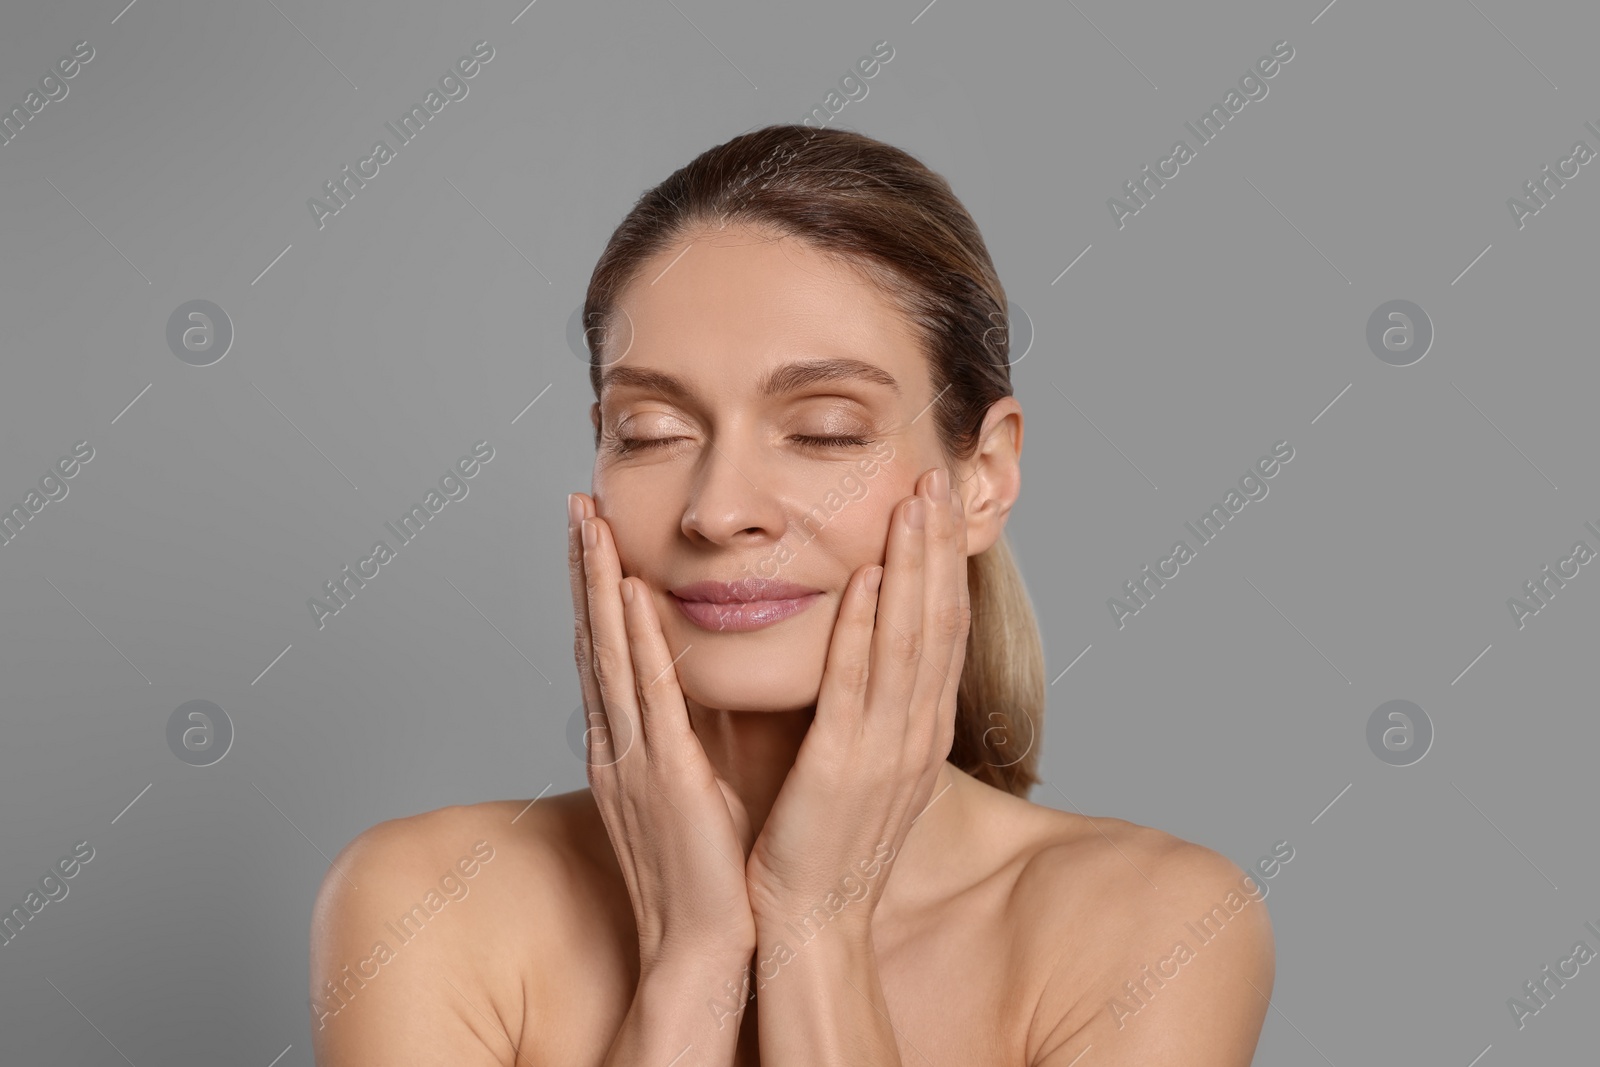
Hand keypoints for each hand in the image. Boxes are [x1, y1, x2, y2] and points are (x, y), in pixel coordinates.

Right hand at [568, 491, 758, 972]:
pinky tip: (623, 591)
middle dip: (582, 569)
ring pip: (608, 653)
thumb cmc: (707, 873)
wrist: (702, 946)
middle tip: (575, 503)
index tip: (592, 535)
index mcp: (625, 747)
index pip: (605, 654)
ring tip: (587, 521)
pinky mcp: (663, 775)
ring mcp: (633, 757)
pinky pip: (646, 695)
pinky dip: (631, 639)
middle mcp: (617, 744)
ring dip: (595, 583)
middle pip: (593, 639)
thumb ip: (691, 733)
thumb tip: (707, 683)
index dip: (593, 592)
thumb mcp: (694, 785)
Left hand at [743, 466, 969, 934]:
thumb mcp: (857, 761)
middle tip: (938, 474)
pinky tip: (865, 580)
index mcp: (917, 729)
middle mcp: (916, 732)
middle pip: (938, 619)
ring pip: (909, 640)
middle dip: (939, 544)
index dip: (942, 562)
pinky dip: (864, 630)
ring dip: (912, 565)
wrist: (811, 925)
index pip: (940, 628)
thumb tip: (850, 642)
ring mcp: (887, 750)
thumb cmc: (822, 844)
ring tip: (913, 501)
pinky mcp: (844, 769)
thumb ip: (860, 703)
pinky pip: (857, 687)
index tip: (936, 504)